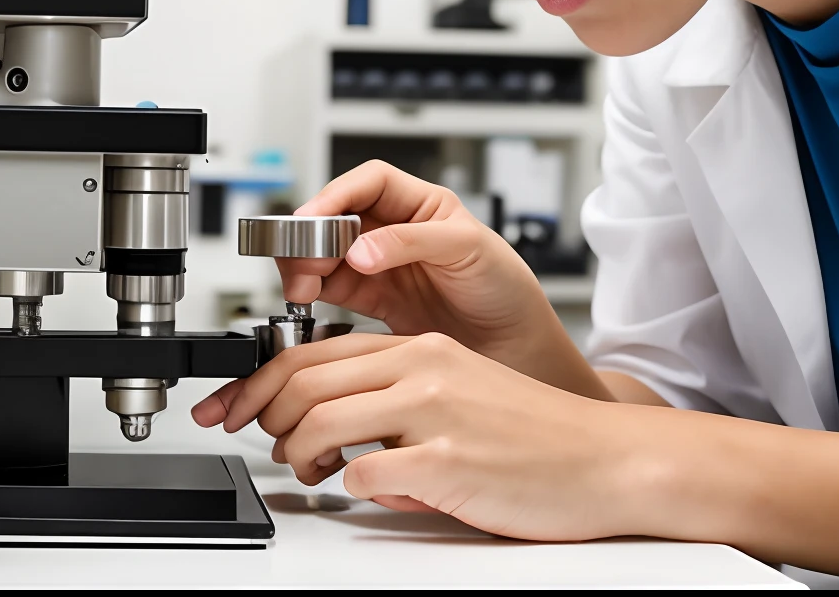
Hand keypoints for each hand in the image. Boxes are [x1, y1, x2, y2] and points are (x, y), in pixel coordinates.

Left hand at [204, 331, 671, 540]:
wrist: (608, 460)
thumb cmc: (539, 436)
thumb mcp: (459, 394)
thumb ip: (398, 401)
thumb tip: (339, 436)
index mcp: (421, 348)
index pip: (311, 351)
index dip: (257, 381)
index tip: (230, 405)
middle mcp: (423, 369)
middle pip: (302, 381)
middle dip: (261, 416)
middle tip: (262, 444)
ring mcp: (434, 414)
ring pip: (319, 422)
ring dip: (298, 455)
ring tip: (313, 472)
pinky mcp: (447, 461)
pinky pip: (365, 472)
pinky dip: (349, 486)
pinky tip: (367, 490)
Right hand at [272, 159, 596, 392]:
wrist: (515, 349)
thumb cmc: (506, 290)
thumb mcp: (468, 250)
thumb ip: (413, 242)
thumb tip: (360, 249)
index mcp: (421, 204)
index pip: (368, 183)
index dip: (336, 195)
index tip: (314, 218)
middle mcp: (394, 230)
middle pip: (335, 217)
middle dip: (311, 234)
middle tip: (304, 261)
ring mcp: (378, 266)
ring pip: (323, 252)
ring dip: (304, 265)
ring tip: (303, 286)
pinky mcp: (369, 300)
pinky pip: (328, 288)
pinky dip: (310, 292)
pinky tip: (308, 300)